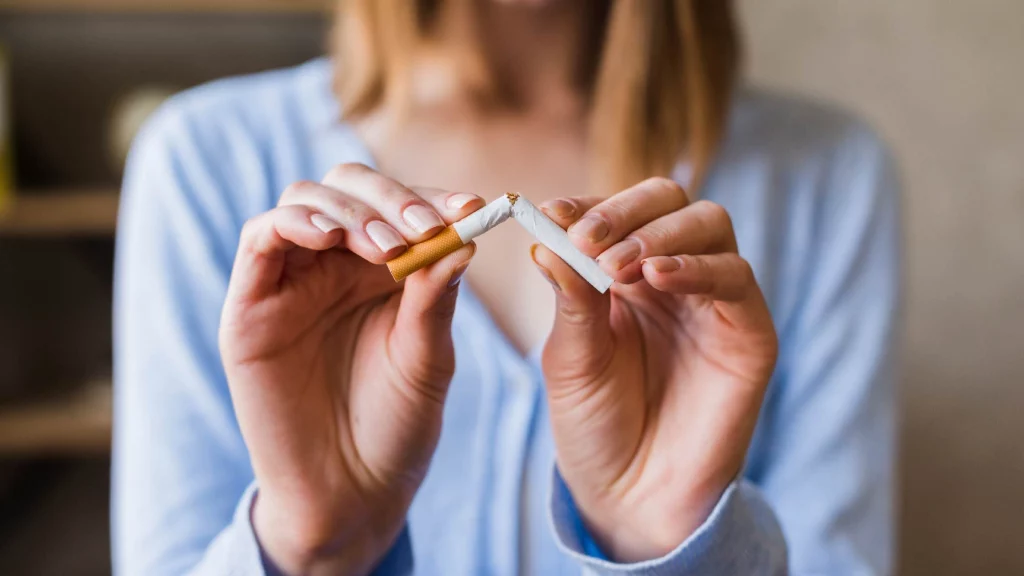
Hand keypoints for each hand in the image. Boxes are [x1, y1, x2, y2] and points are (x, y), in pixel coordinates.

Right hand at [219, 164, 482, 574]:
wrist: (351, 491)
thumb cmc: (396, 425)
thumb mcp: (428, 357)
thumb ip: (435, 297)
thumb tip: (464, 235)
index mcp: (381, 271)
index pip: (399, 207)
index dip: (432, 199)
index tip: (472, 206)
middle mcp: (333, 267)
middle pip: (348, 189)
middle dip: (389, 198)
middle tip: (423, 227)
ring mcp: (290, 283)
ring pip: (304, 201)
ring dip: (347, 210)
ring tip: (385, 246)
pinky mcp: (249, 307)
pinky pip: (258, 239)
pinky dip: (291, 223)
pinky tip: (328, 237)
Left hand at [533, 177, 778, 562]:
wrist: (630, 495)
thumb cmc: (595, 425)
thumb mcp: (571, 356)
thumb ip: (570, 296)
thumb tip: (546, 235)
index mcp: (626, 275)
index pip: (618, 212)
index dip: (588, 205)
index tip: (551, 213)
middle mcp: (673, 278)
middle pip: (670, 201)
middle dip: (625, 210)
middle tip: (587, 239)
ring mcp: (714, 300)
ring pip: (709, 224)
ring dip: (659, 234)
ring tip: (616, 265)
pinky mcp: (749, 332)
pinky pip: (736, 278)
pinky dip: (698, 266)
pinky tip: (659, 278)